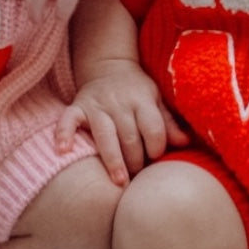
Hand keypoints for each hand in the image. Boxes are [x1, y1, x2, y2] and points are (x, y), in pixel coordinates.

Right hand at [55, 59, 187, 185]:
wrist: (108, 66)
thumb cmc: (136, 91)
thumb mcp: (156, 100)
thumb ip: (168, 123)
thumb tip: (185, 143)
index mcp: (141, 100)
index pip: (153, 129)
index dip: (156, 148)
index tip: (155, 160)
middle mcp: (119, 102)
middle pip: (130, 137)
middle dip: (135, 161)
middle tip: (136, 178)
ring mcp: (97, 104)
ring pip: (105, 135)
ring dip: (113, 159)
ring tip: (119, 181)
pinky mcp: (77, 106)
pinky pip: (68, 120)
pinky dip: (64, 134)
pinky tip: (63, 151)